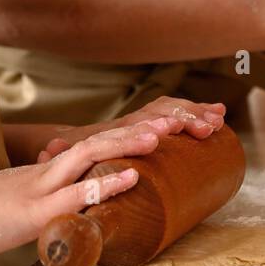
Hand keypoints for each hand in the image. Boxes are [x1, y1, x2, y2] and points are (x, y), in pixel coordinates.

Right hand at [0, 116, 180, 260]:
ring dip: (128, 146)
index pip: (90, 147)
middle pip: (99, 142)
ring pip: (92, 156)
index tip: (153, 131)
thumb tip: (57, 218)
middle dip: (137, 133)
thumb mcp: (11, 205)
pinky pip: (77, 193)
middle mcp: (47, 172)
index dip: (122, 139)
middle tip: (173, 123)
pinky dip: (107, 183)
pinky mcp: (36, 211)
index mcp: (43, 172)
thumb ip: (37, 206)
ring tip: (161, 137)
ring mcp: (42, 189)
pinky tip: (132, 178)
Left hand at [35, 96, 225, 163]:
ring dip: (197, 113)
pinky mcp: (160, 127)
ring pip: (176, 109)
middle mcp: (134, 120)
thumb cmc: (74, 155)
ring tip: (218, 122)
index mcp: (114, 129)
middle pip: (162, 112)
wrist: (72, 146)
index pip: (134, 124)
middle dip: (184, 116)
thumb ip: (60, 153)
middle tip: (206, 128)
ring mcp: (147, 121)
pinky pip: (183, 114)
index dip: (152, 126)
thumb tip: (44, 151)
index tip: (170, 130)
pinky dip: (202, 111)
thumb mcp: (65, 156)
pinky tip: (221, 115)